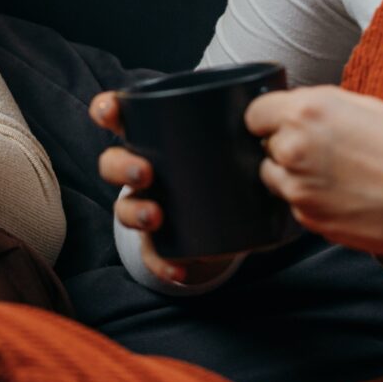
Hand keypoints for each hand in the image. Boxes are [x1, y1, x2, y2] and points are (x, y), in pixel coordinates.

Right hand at [88, 91, 239, 286]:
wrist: (232, 219)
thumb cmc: (225, 167)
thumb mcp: (229, 144)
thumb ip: (245, 133)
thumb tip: (275, 127)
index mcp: (153, 139)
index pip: (119, 119)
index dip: (107, 111)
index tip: (111, 111)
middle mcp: (142, 172)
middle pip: (113, 164)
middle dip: (121, 166)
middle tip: (145, 172)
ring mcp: (147, 207)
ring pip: (125, 208)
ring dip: (136, 212)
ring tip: (157, 216)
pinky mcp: (161, 243)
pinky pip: (154, 255)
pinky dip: (164, 263)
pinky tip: (179, 270)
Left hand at [243, 86, 382, 257]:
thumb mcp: (365, 105)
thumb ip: (319, 104)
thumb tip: (292, 109)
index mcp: (306, 112)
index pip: (254, 112)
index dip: (271, 117)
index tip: (283, 122)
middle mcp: (293, 148)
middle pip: (265, 145)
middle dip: (287, 144)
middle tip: (326, 150)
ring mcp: (296, 188)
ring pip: (275, 176)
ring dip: (294, 173)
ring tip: (336, 173)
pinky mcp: (306, 218)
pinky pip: (295, 202)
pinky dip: (310, 198)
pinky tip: (344, 194)